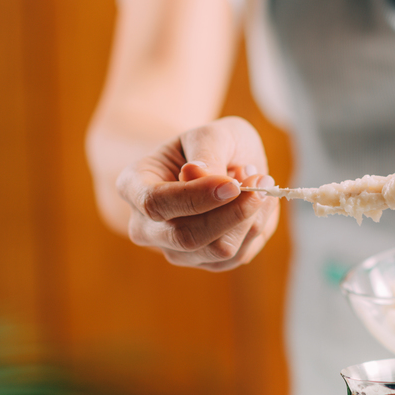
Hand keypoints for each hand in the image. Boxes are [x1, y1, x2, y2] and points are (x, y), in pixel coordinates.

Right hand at [116, 116, 278, 269]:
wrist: (219, 162)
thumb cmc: (209, 145)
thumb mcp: (211, 133)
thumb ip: (206, 151)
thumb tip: (197, 173)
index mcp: (134, 186)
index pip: (155, 203)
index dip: (196, 197)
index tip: (233, 184)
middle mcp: (146, 226)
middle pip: (187, 236)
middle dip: (233, 211)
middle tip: (261, 179)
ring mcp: (173, 249)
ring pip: (217, 250)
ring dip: (250, 217)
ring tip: (259, 183)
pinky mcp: (205, 262)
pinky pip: (237, 255)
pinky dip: (256, 226)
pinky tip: (260, 202)